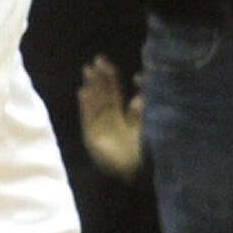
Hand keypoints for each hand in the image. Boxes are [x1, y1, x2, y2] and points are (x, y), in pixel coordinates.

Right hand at [77, 54, 142, 182]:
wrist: (143, 170)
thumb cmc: (150, 145)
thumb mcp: (148, 118)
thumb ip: (143, 98)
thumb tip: (139, 77)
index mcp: (125, 120)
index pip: (116, 94)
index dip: (111, 79)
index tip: (108, 65)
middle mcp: (112, 125)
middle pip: (103, 98)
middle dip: (98, 80)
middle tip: (94, 62)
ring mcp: (102, 133)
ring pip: (94, 106)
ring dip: (91, 88)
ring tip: (87, 71)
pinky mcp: (93, 142)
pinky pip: (88, 120)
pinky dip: (85, 106)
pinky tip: (83, 92)